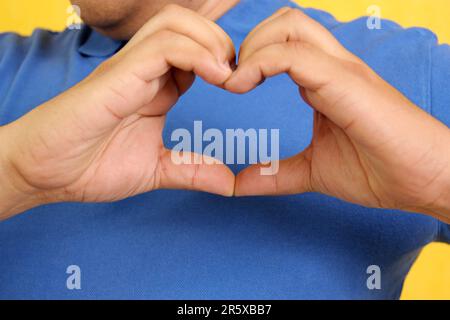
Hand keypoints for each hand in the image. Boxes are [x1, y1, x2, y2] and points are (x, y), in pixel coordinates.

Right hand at [0, 4, 234, 218]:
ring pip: (176, 22)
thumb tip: (228, 183)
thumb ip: (191, 171)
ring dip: (211, 41)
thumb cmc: (88, 166)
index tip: (240, 87)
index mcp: (155, 87)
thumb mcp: (154, 170)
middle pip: (187, 23)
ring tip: (227, 75)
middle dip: (221, 41)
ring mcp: (130, 68)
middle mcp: (143, 70)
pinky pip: (164, 45)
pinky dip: (197, 53)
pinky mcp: (119, 75)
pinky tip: (215, 76)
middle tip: (236, 76)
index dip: (222, 61)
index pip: (194, 51)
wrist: (43, 172)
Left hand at [225, 7, 449, 222]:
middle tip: (230, 80)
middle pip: (284, 21)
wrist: (429, 182)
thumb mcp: (314, 172)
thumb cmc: (381, 171)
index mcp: (325, 81)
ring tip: (236, 83)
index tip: (228, 87)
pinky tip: (243, 87)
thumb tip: (238, 183)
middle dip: (248, 43)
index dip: (249, 58)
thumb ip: (276, 174)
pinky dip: (261, 63)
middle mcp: (333, 67)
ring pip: (289, 25)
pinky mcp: (347, 82)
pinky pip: (295, 55)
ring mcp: (342, 70)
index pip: (282, 43)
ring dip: (252, 48)